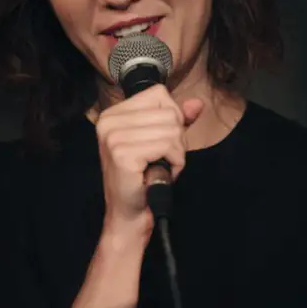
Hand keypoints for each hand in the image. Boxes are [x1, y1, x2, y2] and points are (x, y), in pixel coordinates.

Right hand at [95, 84, 203, 240]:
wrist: (130, 214)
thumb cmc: (145, 178)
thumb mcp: (161, 142)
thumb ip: (178, 120)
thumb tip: (197, 103)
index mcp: (113, 113)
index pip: (159, 94)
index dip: (171, 117)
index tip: (160, 141)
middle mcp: (109, 121)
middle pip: (168, 112)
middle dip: (175, 139)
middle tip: (160, 159)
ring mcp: (114, 137)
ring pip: (171, 130)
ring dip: (175, 153)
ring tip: (159, 167)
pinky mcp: (122, 154)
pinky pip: (168, 146)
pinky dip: (174, 163)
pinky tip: (159, 174)